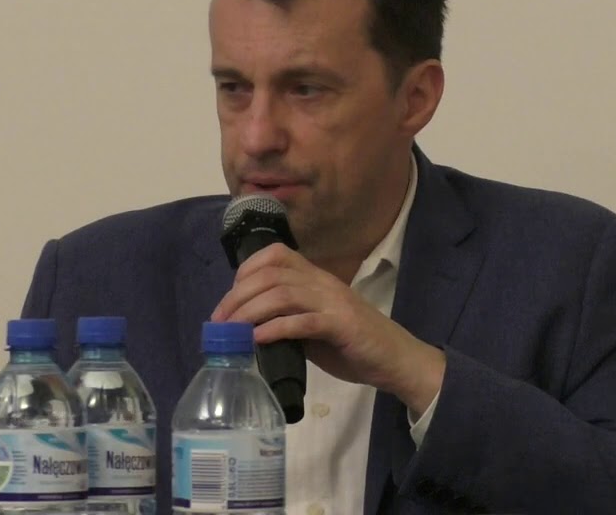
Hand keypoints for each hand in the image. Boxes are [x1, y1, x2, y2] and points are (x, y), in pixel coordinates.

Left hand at [210, 244, 444, 413]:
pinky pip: (302, 322)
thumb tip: (250, 329)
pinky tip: (258, 340)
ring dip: (249, 312)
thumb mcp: (315, 326)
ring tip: (233, 333)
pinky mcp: (341, 325)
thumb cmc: (354, 345)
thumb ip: (289, 319)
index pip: (275, 255)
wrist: (395, 360)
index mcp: (316, 278)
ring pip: (281, 294)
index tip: (229, 300)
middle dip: (237, 297)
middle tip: (220, 323)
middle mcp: (322, 282)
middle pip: (270, 275)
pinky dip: (275, 329)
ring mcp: (333, 302)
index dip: (245, 272)